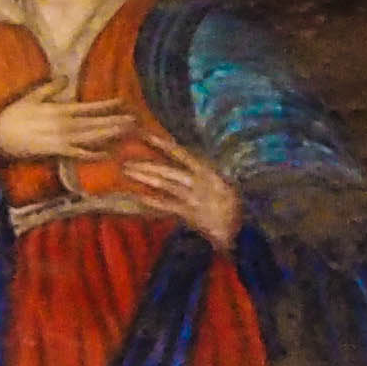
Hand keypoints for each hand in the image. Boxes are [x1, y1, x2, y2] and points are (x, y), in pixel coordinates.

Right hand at [0, 83, 133, 161]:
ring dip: (109, 135)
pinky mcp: (56, 152)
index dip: (105, 105)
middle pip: (94, 123)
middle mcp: (63, 125)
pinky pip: (78, 153)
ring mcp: (61, 140)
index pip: (87, 107)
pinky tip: (108, 153)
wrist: (0, 137)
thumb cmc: (14, 115)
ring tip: (125, 132)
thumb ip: (50, 88)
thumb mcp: (31, 97)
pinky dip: (93, 154)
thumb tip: (65, 77)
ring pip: (90, 137)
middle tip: (134, 120)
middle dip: (114, 121)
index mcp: (58, 110)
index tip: (122, 102)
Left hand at [122, 145, 241, 245]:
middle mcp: (200, 182)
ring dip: (145, 177)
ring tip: (127, 171)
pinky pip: (167, 205)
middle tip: (126, 159)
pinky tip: (138, 196)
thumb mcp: (222, 184)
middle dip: (146, 164)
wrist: (240, 230)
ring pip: (165, 184)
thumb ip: (203, 172)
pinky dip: (152, 201)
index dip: (165, 144)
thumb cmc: (230, 206)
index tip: (148, 135)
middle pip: (168, 170)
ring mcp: (194, 197)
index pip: (183, 154)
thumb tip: (187, 158)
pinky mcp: (190, 213)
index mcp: (208, 171)